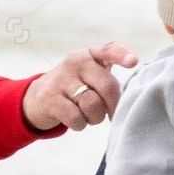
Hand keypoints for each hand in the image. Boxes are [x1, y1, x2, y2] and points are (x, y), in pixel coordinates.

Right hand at [22, 41, 139, 131]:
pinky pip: (76, 117)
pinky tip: (76, 120)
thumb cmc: (77, 87)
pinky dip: (80, 124)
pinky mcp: (50, 98)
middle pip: (107, 86)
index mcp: (91, 55)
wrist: (40, 96)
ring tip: (90, 115)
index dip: (122, 55)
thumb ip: (109, 81)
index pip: (109, 49)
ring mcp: (61, 79)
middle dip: (113, 106)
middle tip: (111, 115)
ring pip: (92, 105)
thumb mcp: (92, 76)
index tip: (133, 62)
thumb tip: (127, 102)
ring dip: (96, 118)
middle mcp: (76, 62)